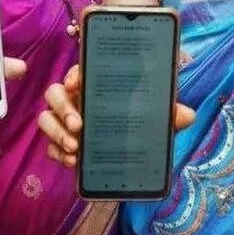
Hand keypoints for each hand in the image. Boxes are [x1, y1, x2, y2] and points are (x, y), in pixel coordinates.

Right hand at [38, 64, 195, 167]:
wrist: (128, 148)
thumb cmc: (138, 120)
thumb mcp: (155, 115)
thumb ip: (170, 112)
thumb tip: (187, 115)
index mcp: (94, 84)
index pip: (77, 71)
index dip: (73, 74)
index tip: (76, 83)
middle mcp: (74, 100)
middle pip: (54, 94)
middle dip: (63, 108)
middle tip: (79, 126)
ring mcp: (63, 122)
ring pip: (46, 119)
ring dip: (56, 132)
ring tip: (74, 147)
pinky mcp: (60, 144)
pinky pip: (50, 147)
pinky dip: (57, 154)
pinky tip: (72, 162)